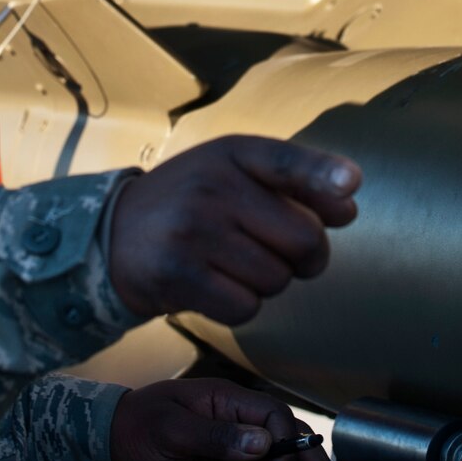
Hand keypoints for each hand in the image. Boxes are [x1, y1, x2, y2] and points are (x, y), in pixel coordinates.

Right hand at [108, 136, 359, 323]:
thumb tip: (348, 208)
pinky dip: (241, 304)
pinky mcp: (177, 274)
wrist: (111, 234)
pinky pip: (246, 307)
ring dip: (268, 282)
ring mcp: (192, 230)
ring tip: (233, 264)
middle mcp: (212, 185)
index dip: (322, 175)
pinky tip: (215, 285)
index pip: (286, 161)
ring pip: (278, 279)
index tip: (350, 184)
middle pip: (304, 239)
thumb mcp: (234, 174)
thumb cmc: (193, 204)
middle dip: (306, 257)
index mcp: (232, 153)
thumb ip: (294, 184)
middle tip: (280, 253)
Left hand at [109, 378, 356, 460]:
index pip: (274, 416)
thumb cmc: (133, 427)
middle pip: (289, 437)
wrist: (108, 448)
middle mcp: (238, 419)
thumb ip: (216, 435)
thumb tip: (262, 441)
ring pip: (285, 458)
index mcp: (227, 399)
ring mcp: (237, 444)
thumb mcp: (171, 430)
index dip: (284, 443)